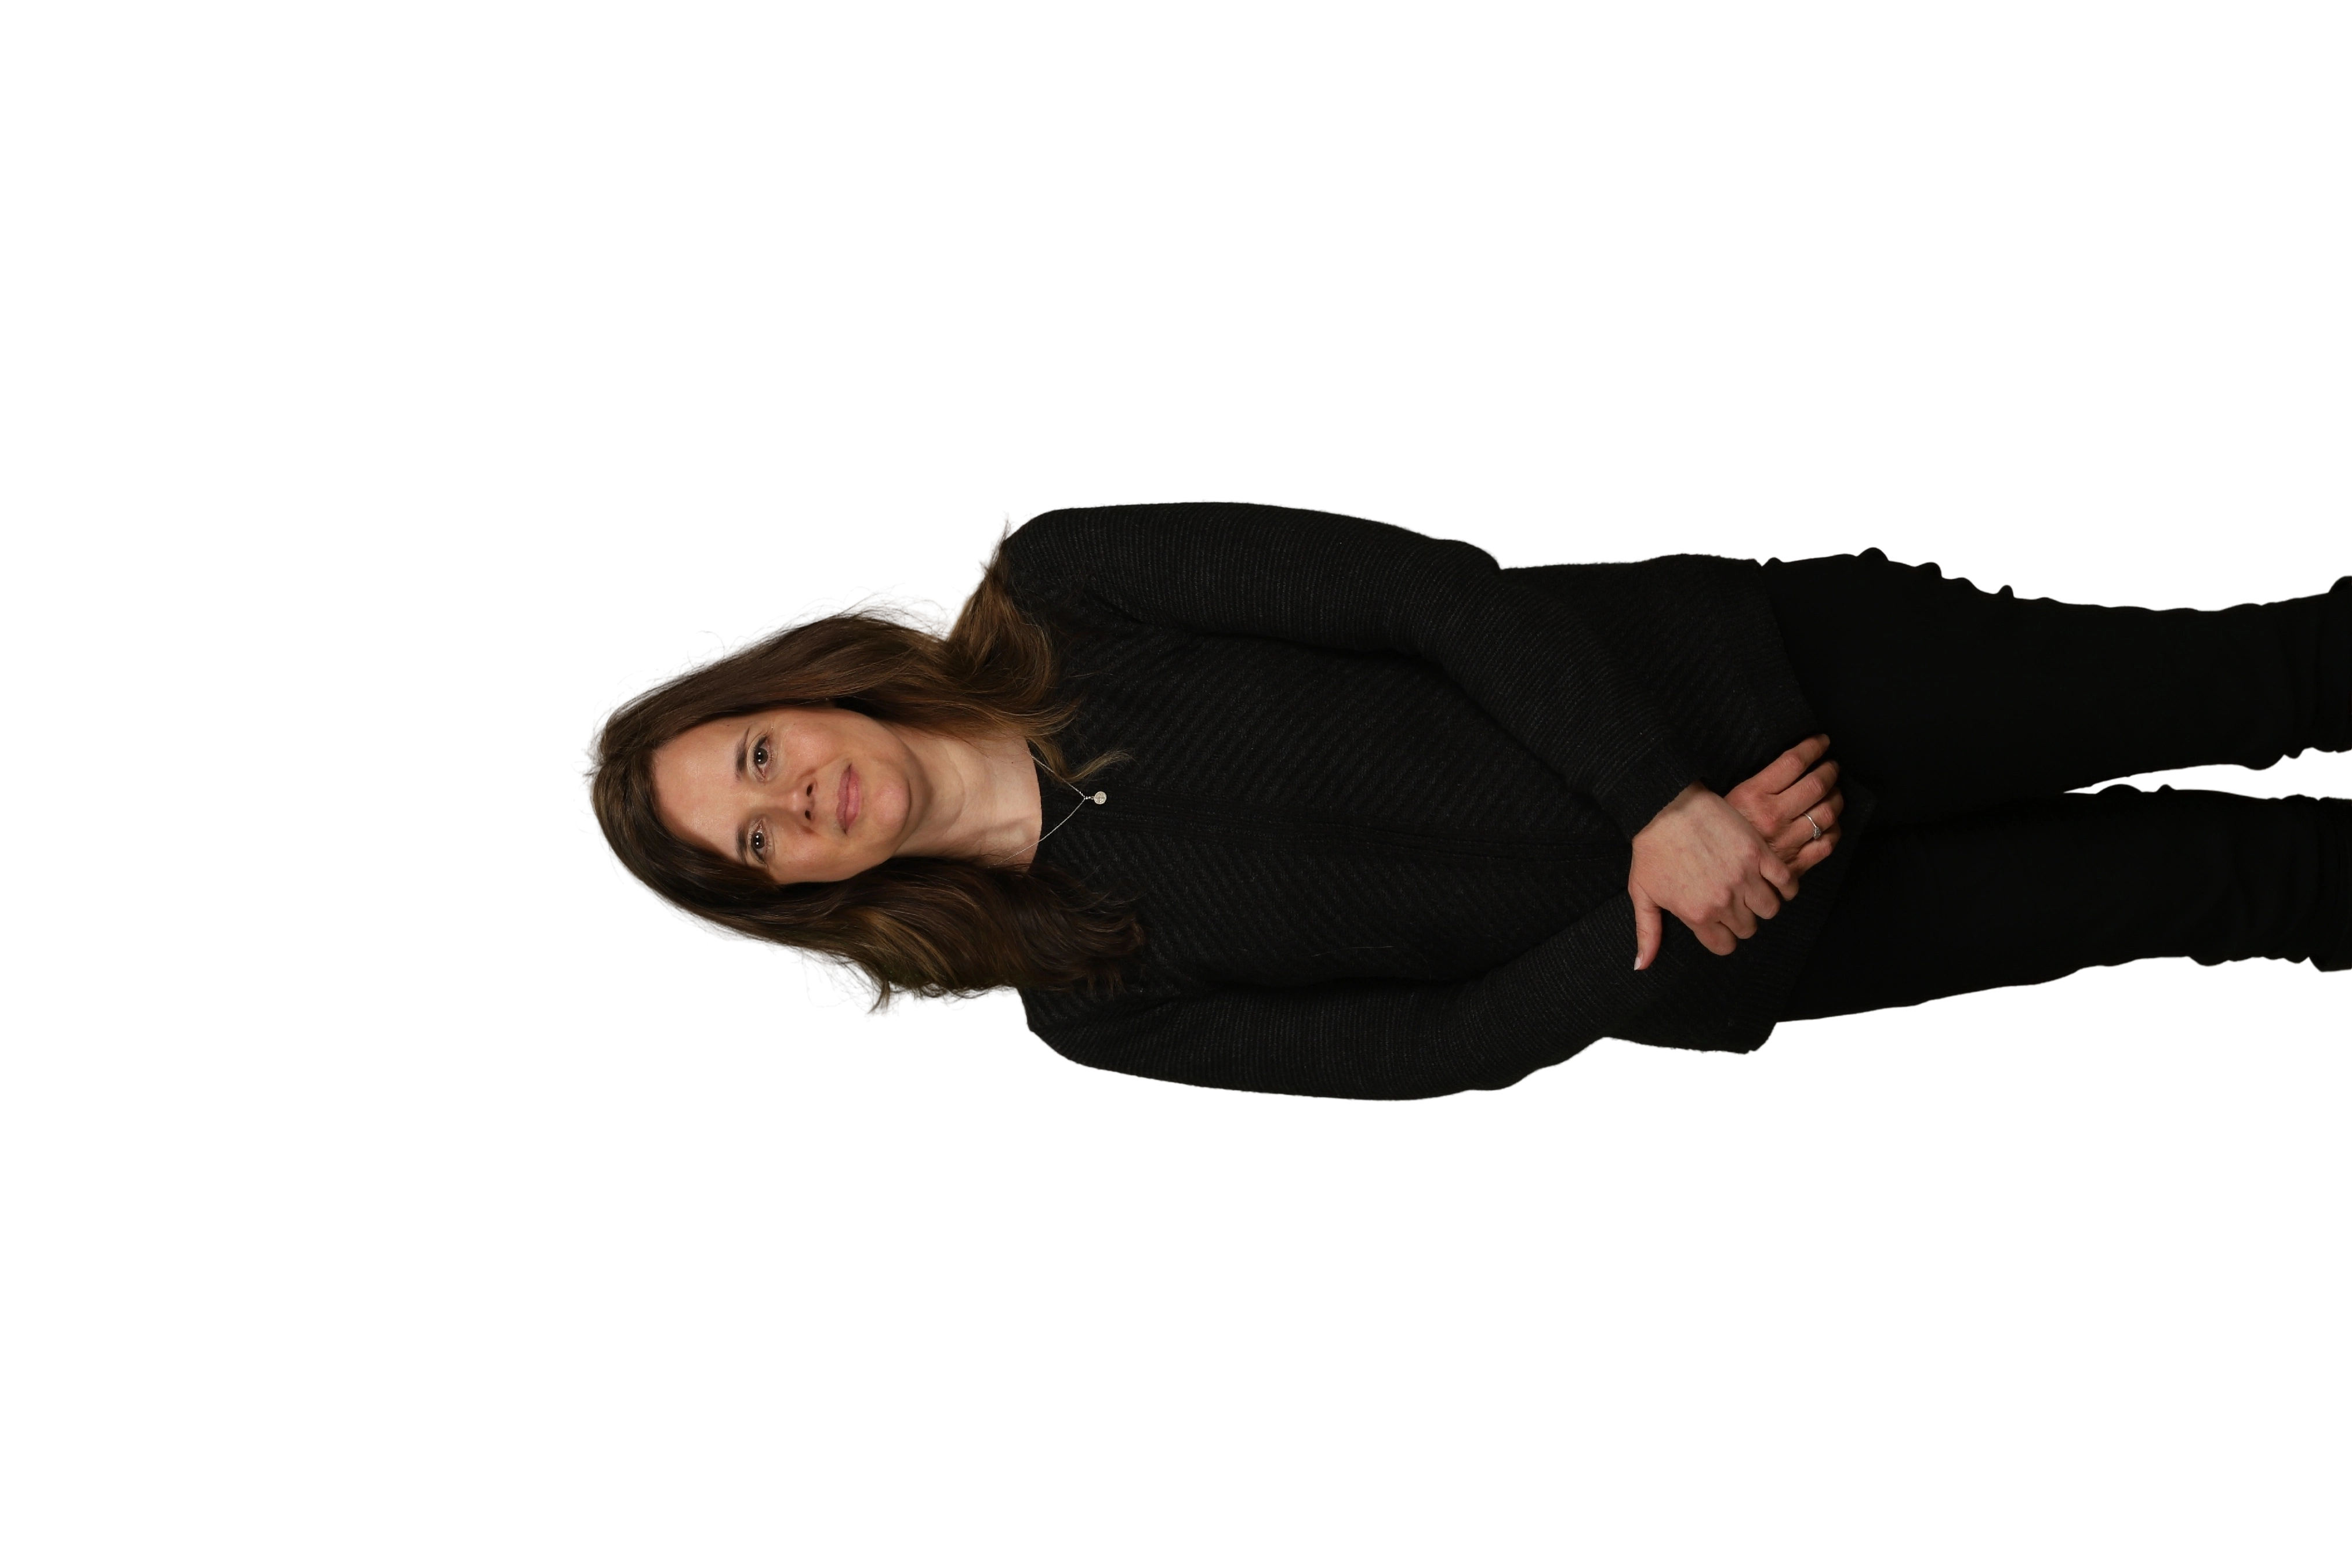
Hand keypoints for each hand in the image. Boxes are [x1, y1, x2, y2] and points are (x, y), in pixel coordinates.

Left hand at [1628, 780, 1799, 969]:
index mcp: (1697, 914)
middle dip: (1740, 920)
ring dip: (1762, 904)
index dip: (1722, 936)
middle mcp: (1724, 901)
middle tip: (1732, 902)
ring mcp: (1745, 877)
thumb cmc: (1652, 847)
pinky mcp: (1760, 854)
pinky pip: (1787, 882)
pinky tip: (1773, 881)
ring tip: (1751, 891)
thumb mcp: (1642, 892)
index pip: (1725, 946)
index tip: (1718, 923)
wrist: (1667, 805)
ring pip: (1770, 909)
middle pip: (1748, 928)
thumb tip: (1641, 966)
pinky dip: (1785, 886)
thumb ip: (1647, 932)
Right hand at [1726, 732, 1844, 874]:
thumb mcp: (1723, 800)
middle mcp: (1773, 817)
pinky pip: (1826, 844)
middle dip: (1830, 771)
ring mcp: (1787, 841)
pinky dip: (1833, 830)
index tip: (1821, 742)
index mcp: (1753, 796)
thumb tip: (1780, 763)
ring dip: (1836, 798)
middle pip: (1816, 785)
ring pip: (1827, 813)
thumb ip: (1752, 783)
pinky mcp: (1795, 865)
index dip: (1813, 747)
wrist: (1708, 876)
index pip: (1794, 762)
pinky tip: (1829, 823)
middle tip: (1831, 767)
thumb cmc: (1714, 835)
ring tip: (1833, 792)